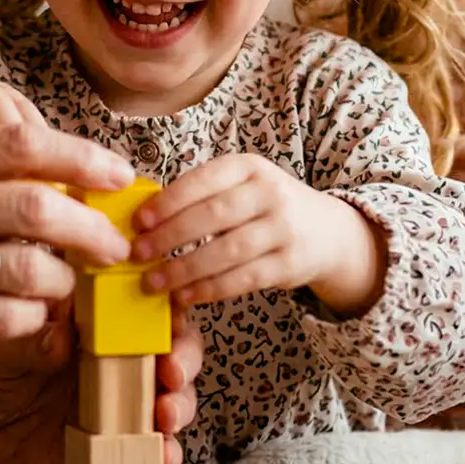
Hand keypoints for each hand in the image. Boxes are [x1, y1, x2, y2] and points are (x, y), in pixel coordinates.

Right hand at [0, 124, 134, 383]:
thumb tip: (49, 176)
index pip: (22, 143)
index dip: (82, 157)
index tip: (118, 174)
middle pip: (38, 205)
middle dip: (92, 226)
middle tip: (115, 243)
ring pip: (29, 267)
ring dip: (65, 279)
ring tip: (70, 283)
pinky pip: (4, 318)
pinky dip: (32, 318)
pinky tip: (31, 315)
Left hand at [0, 303, 205, 463]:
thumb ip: (29, 342)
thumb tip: (62, 331)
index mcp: (87, 320)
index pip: (138, 303)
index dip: (162, 307)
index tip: (166, 320)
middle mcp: (110, 356)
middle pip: (168, 348)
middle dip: (183, 358)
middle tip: (171, 371)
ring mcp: (115, 400)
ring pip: (168, 396)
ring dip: (180, 404)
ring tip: (165, 415)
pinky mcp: (111, 442)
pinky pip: (148, 448)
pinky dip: (164, 453)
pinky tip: (163, 455)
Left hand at [131, 154, 386, 315]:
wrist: (327, 231)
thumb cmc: (264, 207)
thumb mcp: (240, 186)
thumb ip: (200, 195)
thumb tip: (142, 218)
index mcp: (248, 167)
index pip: (202, 180)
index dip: (167, 202)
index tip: (138, 222)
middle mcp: (270, 193)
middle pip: (212, 216)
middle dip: (169, 237)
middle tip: (137, 254)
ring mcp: (284, 228)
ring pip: (226, 251)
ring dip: (184, 269)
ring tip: (153, 282)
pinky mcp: (290, 264)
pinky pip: (243, 278)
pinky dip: (210, 289)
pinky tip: (185, 296)